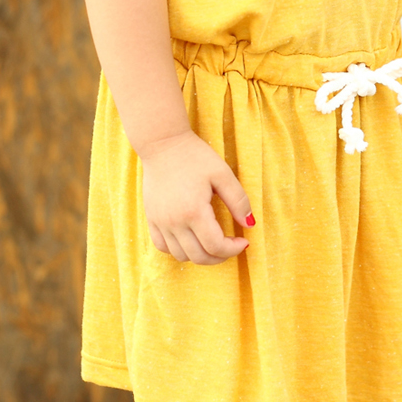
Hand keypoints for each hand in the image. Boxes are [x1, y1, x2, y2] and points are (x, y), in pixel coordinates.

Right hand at [140, 130, 254, 264]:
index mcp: (194, 211)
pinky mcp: (151, 218)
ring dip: (200, 255)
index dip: (233, 249)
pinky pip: (162, 246)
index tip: (243, 241)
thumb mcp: (222, 174)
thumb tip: (249, 225)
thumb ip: (238, 201)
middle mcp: (174, 222)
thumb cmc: (194, 156)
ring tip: (212, 242)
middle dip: (220, 256)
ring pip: (180, 255)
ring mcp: (160, 222)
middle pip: (199, 256)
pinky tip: (190, 239)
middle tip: (231, 246)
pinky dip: (178, 250)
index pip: (216, 246)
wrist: (163, 144)